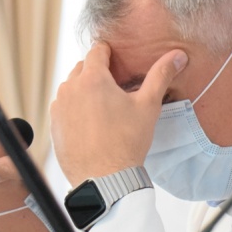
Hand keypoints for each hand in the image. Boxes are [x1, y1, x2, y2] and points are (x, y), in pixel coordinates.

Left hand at [46, 42, 186, 185]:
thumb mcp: (148, 106)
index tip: (117, 60)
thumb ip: (161, 75)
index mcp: (92, 79)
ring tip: (103, 108)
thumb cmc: (127, 142)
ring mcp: (58, 108)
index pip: (96, 51)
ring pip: (71, 89)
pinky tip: (91, 125)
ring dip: (84, 91)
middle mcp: (70, 89)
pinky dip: (75, 110)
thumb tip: (178, 55)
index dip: (109, 53)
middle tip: (114, 88)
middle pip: (82, 68)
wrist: (104, 180)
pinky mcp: (53, 126)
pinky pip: (64, 109)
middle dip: (97, 73)